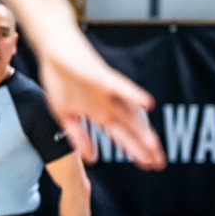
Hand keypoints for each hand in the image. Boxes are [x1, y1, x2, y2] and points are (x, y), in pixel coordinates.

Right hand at [37, 33, 163, 168]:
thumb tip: (92, 159)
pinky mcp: (101, 78)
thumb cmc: (61, 78)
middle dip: (144, 148)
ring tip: (154, 146)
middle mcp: (109, 105)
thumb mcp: (65, 115)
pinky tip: (148, 104)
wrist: (54, 49)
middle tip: (160, 165)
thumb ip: (79, 136)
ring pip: (129, 114)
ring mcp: (108, 93)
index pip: (123, 137)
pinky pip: (120, 87)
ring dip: (140, 129)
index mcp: (101, 114)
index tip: (150, 166)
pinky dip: (132, 95)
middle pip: (131, 130)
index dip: (136, 152)